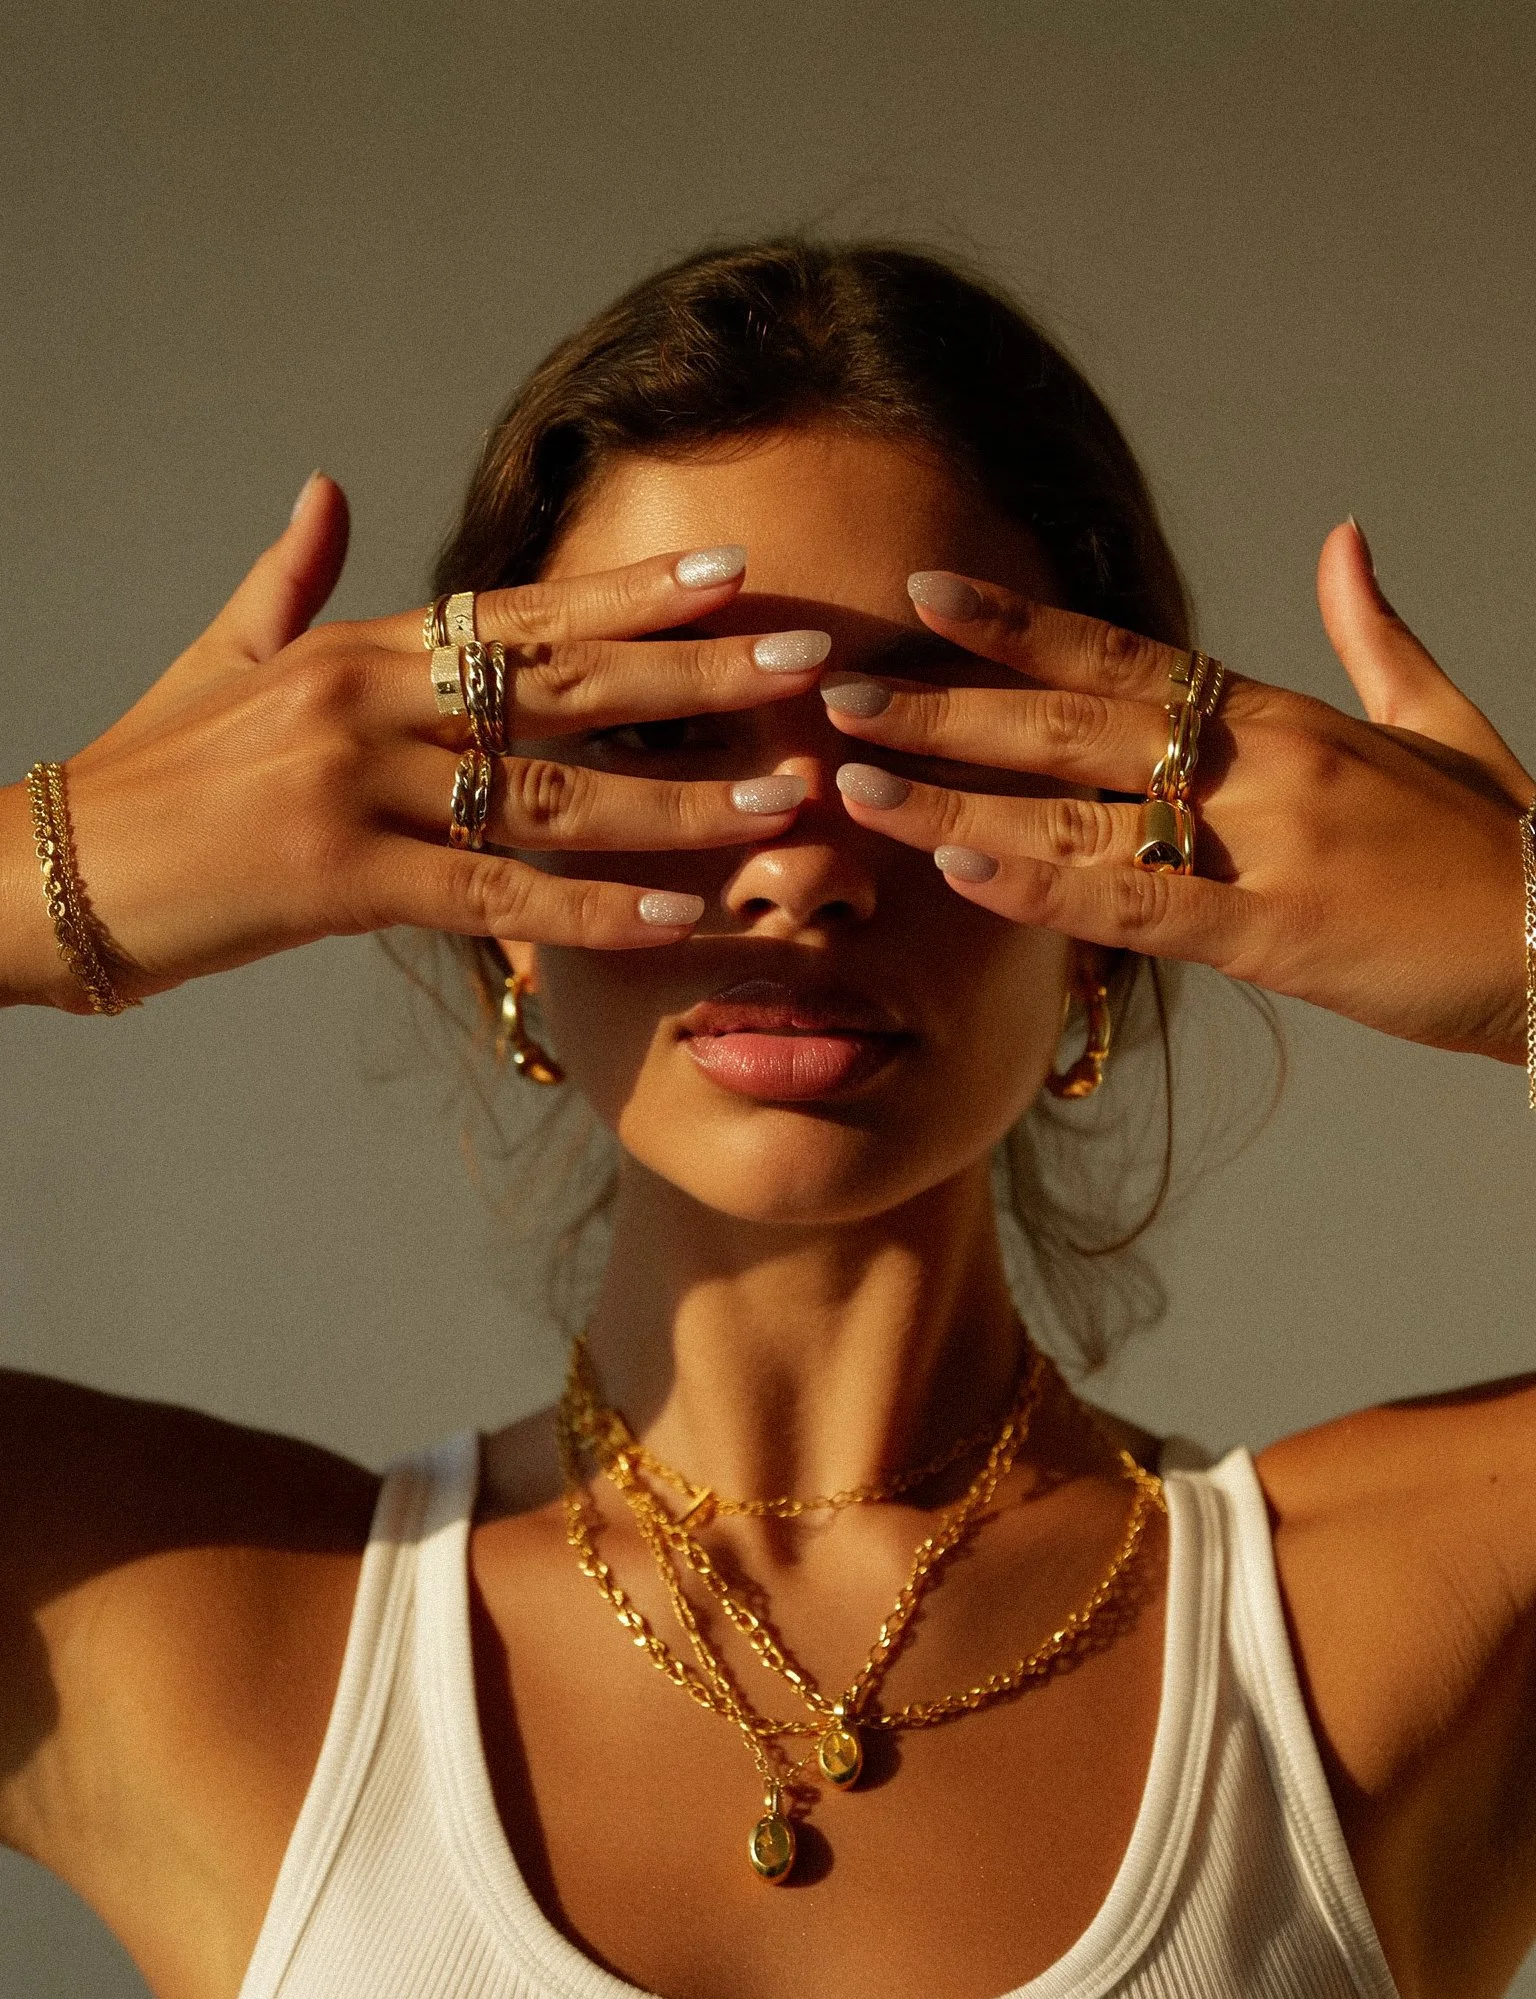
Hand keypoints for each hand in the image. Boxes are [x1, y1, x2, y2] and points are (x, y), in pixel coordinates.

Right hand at [3, 477, 824, 1007]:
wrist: (46, 870)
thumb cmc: (151, 774)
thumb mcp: (220, 656)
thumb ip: (289, 578)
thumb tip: (322, 488)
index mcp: (357, 646)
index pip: (522, 609)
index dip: (633, 592)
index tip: (735, 574)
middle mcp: (367, 698)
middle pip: (566, 685)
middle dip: (698, 677)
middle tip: (812, 667)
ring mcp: (353, 785)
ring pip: (552, 797)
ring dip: (680, 804)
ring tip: (786, 803)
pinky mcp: (336, 879)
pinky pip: (495, 900)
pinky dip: (595, 914)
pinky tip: (682, 920)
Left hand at [824, 522, 1533, 1061]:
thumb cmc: (1499, 841)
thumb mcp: (1436, 719)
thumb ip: (1375, 631)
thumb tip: (1344, 540)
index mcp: (1282, 713)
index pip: (1122, 651)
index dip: (1017, 623)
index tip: (925, 594)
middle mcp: (1257, 762)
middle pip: (1070, 721)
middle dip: (946, 705)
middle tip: (838, 693)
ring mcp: (1263, 843)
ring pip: (1079, 809)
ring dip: (957, 794)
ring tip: (855, 780)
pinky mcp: (1275, 932)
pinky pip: (1136, 903)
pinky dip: (1044, 886)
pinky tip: (961, 869)